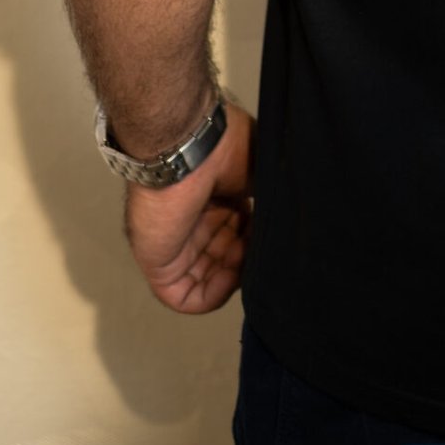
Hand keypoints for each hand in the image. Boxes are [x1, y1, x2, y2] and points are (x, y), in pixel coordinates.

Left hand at [123, 98, 255, 313]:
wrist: (190, 146)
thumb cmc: (224, 148)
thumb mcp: (259, 168)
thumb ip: (267, 199)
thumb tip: (284, 220)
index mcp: (216, 197)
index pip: (240, 231)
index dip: (258, 236)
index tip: (271, 228)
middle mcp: (196, 221)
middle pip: (227, 256)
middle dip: (249, 255)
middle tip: (260, 242)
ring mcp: (176, 244)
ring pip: (211, 279)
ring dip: (236, 275)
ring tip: (248, 255)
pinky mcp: (160, 266)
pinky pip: (186, 298)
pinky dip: (214, 295)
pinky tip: (232, 275)